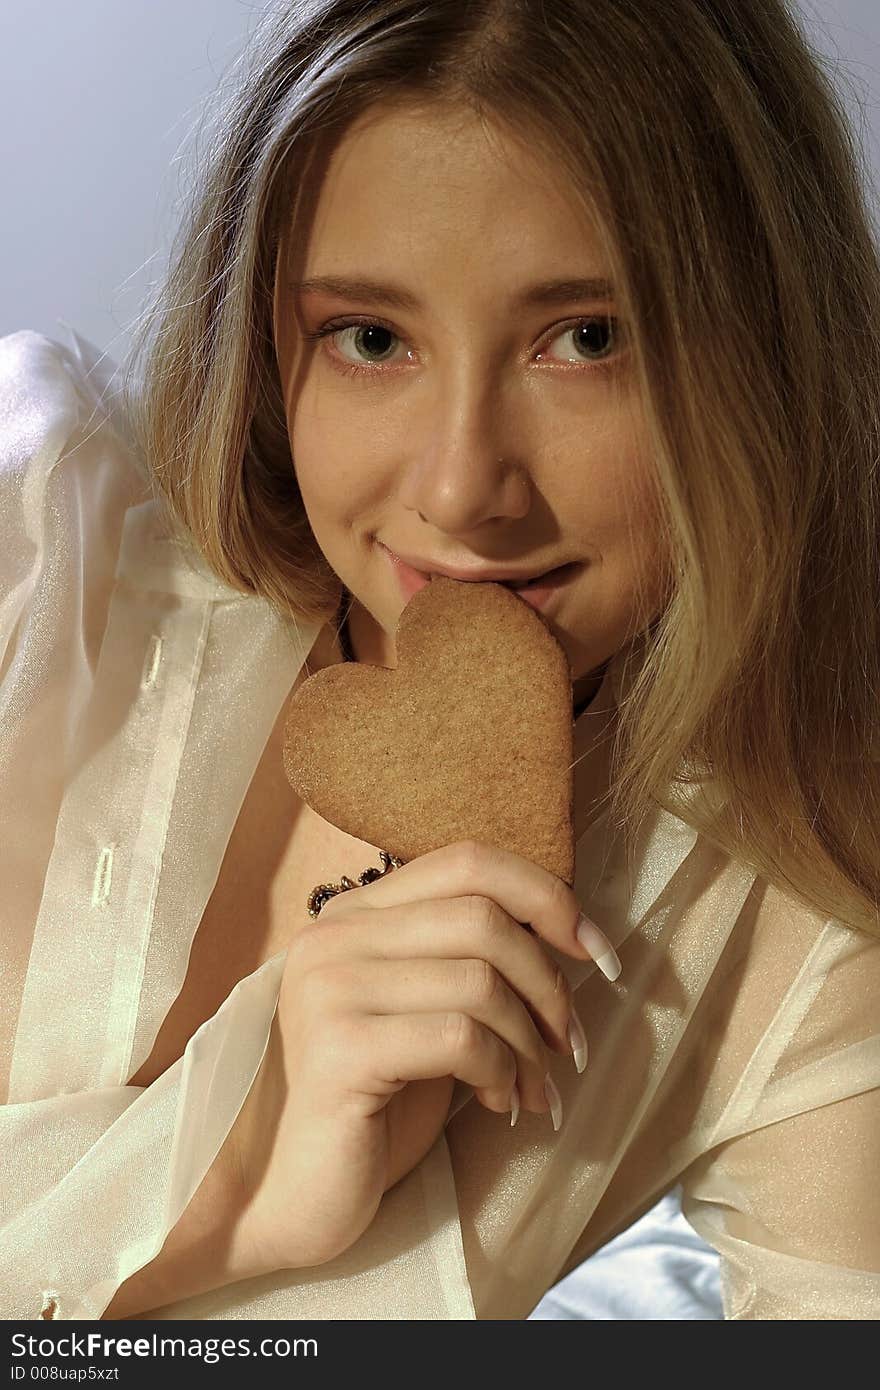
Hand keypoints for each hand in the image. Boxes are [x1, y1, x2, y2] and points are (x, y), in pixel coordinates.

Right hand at [227, 839, 614, 1274]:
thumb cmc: (375, 1103)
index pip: (468, 861)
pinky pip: (459, 1038)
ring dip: (529, 1043)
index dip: (547, 896)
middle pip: (483, 918)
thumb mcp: (427, 1011)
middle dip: (549, 984)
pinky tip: (499, 1107)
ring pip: (480, 980)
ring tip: (535, 1089)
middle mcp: (333, 935)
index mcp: (356, 913)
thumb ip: (469, 960)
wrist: (295, 1193)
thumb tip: (569, 935)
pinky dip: (501, 1073)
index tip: (596, 952)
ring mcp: (329, 988)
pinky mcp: (339, 1049)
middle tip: (567, 1045)